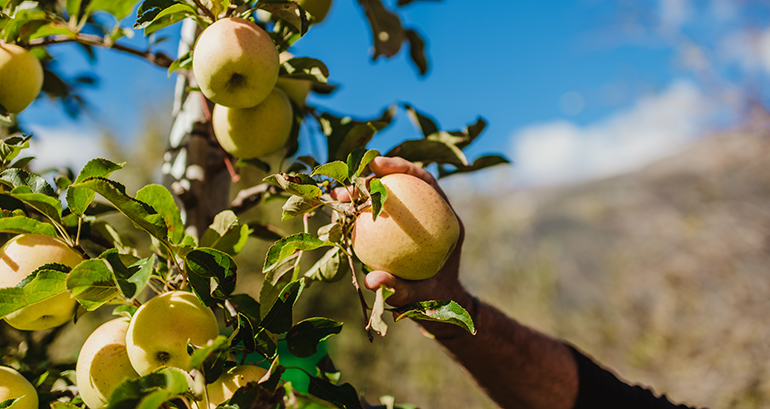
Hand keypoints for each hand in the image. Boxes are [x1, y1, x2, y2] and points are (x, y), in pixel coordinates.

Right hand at [335, 156, 473, 336]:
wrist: (439, 305)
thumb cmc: (434, 302)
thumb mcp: (420, 298)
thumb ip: (400, 289)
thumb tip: (372, 280)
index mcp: (446, 221)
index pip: (425, 182)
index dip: (402, 168)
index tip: (375, 166)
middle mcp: (431, 214)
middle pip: (401, 185)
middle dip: (370, 180)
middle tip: (344, 189)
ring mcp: (413, 219)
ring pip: (386, 198)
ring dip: (359, 195)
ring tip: (335, 198)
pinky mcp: (398, 228)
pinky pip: (377, 217)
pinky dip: (360, 216)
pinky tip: (340, 219)